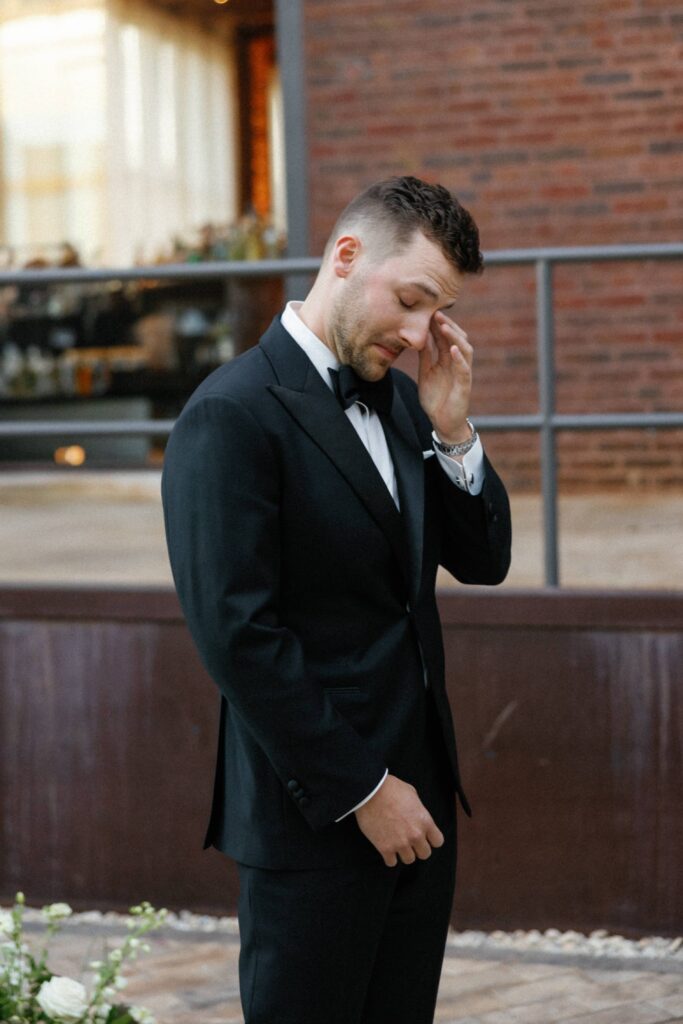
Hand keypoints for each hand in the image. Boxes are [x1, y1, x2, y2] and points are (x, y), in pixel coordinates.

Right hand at [354, 774, 443, 866]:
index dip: (431, 839)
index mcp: (425, 821)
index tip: (424, 836)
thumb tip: (417, 814)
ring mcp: (400, 843)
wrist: (370, 791)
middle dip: (418, 848)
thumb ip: (418, 808)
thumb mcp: (412, 794)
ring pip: (409, 860)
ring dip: (403, 853)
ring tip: (397, 844)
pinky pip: (391, 862)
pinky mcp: (385, 848)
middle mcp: (415, 835)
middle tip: (410, 841)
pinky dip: (389, 857)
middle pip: (425, 854)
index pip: (438, 841)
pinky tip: (386, 848)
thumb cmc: (391, 788)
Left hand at [417, 311, 473, 443]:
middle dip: (447, 325)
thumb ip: (425, 356)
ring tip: (444, 326)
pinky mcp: (465, 386)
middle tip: (436, 313)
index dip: (438, 325)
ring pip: (465, 350)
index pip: (444, 338)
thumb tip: (420, 337)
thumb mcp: (425, 373)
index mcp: (447, 360)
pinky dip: (460, 359)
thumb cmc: (436, 399)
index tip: (428, 312)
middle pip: (457, 339)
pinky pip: (464, 370)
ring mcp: (462, 373)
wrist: (442, 422)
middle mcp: (457, 364)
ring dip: (455, 337)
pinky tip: (454, 349)